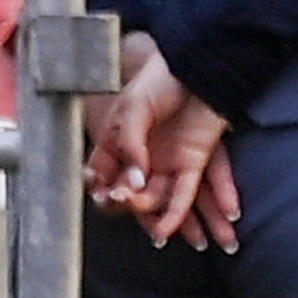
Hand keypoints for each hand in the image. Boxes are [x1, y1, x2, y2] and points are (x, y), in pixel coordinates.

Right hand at [84, 33, 238, 251]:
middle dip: (125, 202)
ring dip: (151, 213)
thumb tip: (135, 180)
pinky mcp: (192, 164)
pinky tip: (167, 229)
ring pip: (156, 198)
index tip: (99, 193)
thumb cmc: (160, 79)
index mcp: (118, 138)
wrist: (198, 68)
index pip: (103, 172)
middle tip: (123, 200)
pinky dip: (175, 214)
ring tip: (150, 226)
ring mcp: (166, 161)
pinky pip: (182, 195)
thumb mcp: (134, 106)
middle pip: (129, 191)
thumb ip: (130, 143)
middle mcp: (141, 155)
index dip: (99, 186)